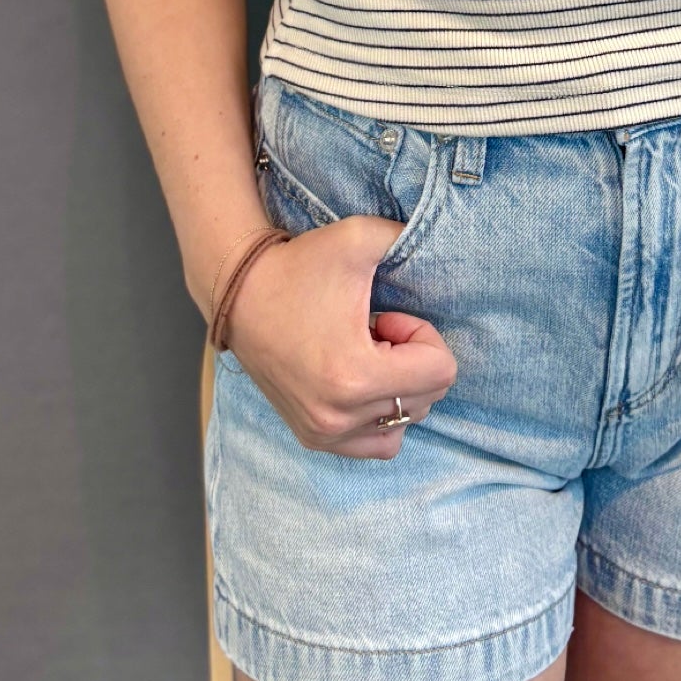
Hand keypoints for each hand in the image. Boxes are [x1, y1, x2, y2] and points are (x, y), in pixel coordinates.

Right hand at [222, 216, 456, 457]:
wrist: (239, 294)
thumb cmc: (299, 267)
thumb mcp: (358, 237)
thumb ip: (406, 236)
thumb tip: (440, 241)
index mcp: (356, 375)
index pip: (441, 372)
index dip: (423, 336)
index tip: (387, 317)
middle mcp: (341, 416)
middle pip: (427, 399)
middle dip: (411, 360)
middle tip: (375, 332)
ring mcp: (325, 432)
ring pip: (404, 424)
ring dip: (397, 388)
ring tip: (364, 355)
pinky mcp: (313, 437)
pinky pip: (375, 444)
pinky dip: (380, 415)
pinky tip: (358, 381)